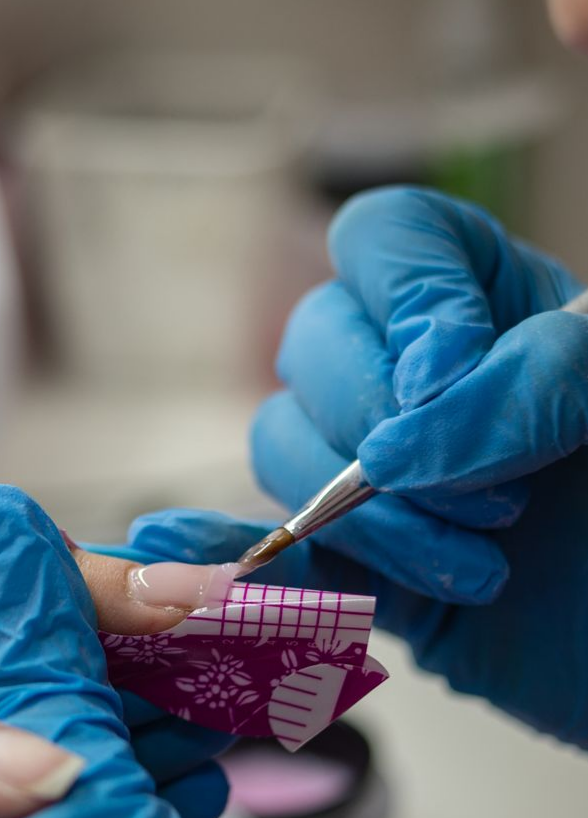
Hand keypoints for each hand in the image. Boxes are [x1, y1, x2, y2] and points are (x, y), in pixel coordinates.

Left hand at [0, 486, 259, 817]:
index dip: (52, 601)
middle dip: (107, 664)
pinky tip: (183, 781)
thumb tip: (2, 527)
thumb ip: (32, 666)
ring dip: (132, 727)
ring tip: (213, 707)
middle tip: (199, 642)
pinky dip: (129, 798)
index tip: (144, 581)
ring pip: (41, 761)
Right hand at [242, 187, 587, 743]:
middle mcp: (422, 379)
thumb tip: (398, 444)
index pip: (389, 241)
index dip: (403, 296)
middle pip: (316, 341)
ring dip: (362, 506)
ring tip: (477, 558)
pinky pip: (280, 547)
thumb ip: (537, 383)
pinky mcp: (368, 570)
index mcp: (496, 306)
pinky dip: (283, 560)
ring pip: (282, 441)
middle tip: (493, 488)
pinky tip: (332, 576)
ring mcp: (384, 475)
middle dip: (382, 419)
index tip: (453, 371)